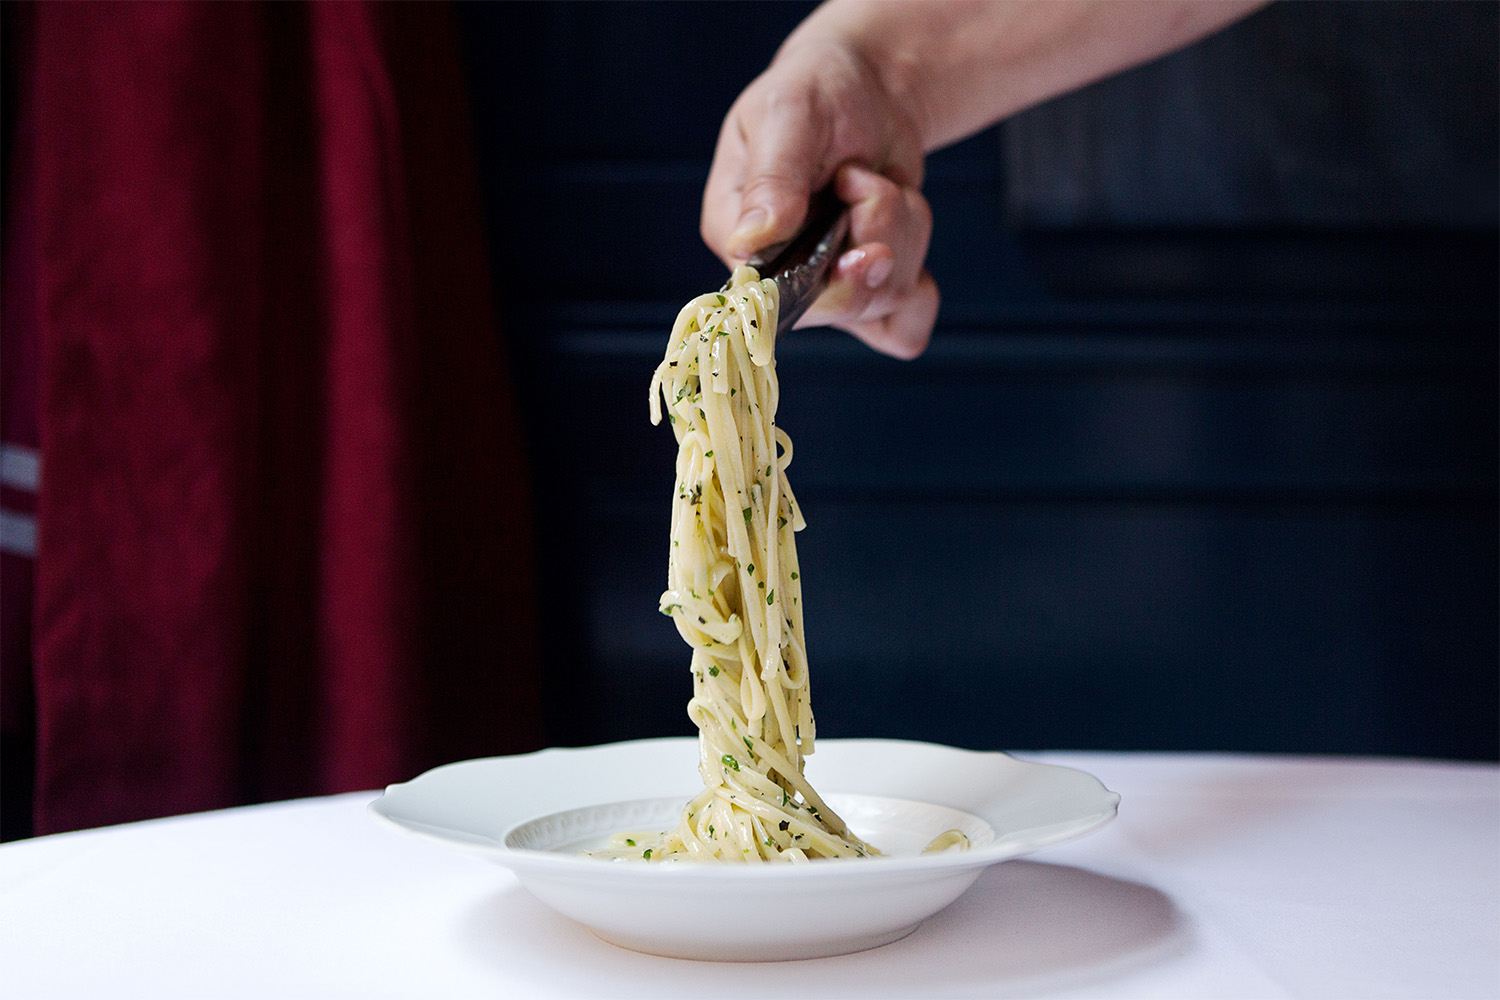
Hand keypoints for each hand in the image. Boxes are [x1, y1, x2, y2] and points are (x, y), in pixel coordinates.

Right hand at [701, 36, 938, 358]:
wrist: (868, 87)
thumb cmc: (815, 89)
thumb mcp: (787, 114)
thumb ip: (772, 178)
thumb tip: (750, 242)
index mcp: (737, 236)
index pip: (768, 297)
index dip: (821, 276)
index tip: (851, 219)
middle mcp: (777, 275)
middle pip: (838, 307)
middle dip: (874, 236)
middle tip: (867, 181)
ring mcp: (826, 289)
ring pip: (880, 305)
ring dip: (902, 234)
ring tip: (879, 183)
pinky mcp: (867, 292)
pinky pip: (902, 331)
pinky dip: (920, 291)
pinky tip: (906, 237)